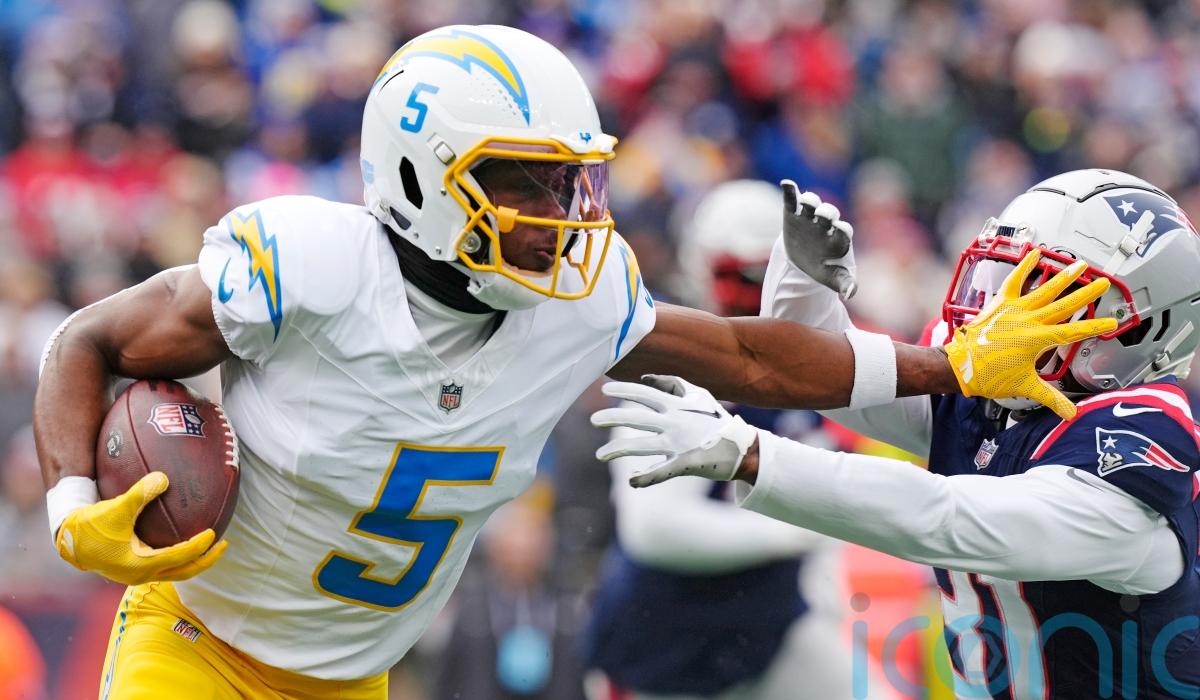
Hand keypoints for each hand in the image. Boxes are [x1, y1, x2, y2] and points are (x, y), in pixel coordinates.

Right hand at [56, 472, 226, 585]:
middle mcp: (142, 574)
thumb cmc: (91, 524)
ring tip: (212, 543)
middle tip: (225, 544)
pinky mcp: (135, 567)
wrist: (68, 539)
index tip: (214, 533)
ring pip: (175, 571)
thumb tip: (164, 477)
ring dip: (194, 560)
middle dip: (206, 560)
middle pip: (184, 572)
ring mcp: (138, 573)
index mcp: (140, 565)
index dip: (198, 547)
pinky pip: (165, 564)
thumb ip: (140, 493)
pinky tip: (186, 536)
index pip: (179, 558)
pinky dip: (179, 555)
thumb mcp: (116, 507)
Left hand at [591, 375, 757, 486]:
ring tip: (600, 454)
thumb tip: (646, 378)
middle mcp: (674, 423)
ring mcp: (679, 444)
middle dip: (612, 417)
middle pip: (637, 418)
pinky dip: (646, 478)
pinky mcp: (685, 464)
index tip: (604, 389)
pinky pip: (661, 472)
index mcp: (676, 406)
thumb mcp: (699, 395)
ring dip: (618, 449)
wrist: (742, 447)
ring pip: (642, 446)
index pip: (644, 394)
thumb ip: (673, 384)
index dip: (623, 390)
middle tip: (593, 419)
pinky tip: (631, 481)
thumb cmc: (716, 419)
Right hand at [781, 180, 855, 299]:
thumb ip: (844, 284)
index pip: (844, 230)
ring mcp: (809, 217)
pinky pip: (792, 199)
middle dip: (828, 213)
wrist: (804, 259)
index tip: (840, 230)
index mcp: (838, 239)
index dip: (842, 229)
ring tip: (806, 203)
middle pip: (829, 213)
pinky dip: (790, 191)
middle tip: (825, 217)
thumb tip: (851, 293)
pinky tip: (787, 184)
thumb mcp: (833, 278)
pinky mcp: (792, 214)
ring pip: (812, 203)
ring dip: (810, 201)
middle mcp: (825, 224)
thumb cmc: (824, 267)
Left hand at [944, 250, 1117, 419]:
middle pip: (1064, 305)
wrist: (960, 366)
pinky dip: (1024, 267)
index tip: (1112, 322)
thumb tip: (1071, 415)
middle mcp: (1029, 321)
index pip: (1075, 332)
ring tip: (1079, 266)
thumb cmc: (990, 376)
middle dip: (1086, 294)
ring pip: (1044, 289)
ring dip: (1063, 277)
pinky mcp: (999, 303)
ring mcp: (1014, 310)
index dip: (1095, 327)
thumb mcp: (1025, 387)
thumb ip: (1051, 399)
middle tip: (1103, 283)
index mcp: (1039, 340)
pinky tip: (1036, 254)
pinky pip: (1014, 281)